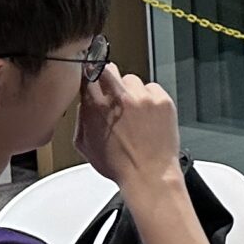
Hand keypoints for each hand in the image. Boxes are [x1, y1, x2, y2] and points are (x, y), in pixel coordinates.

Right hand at [75, 68, 183, 192]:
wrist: (149, 174)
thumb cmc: (119, 165)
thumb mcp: (84, 144)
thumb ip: (81, 118)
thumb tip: (84, 101)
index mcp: (96, 106)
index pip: (88, 74)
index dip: (90, 76)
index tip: (92, 77)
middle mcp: (119, 98)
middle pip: (108, 69)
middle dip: (108, 79)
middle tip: (113, 95)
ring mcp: (143, 97)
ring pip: (132, 80)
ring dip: (131, 91)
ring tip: (134, 112)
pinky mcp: (162, 100)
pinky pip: (153, 88)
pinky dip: (150, 98)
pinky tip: (149, 115)